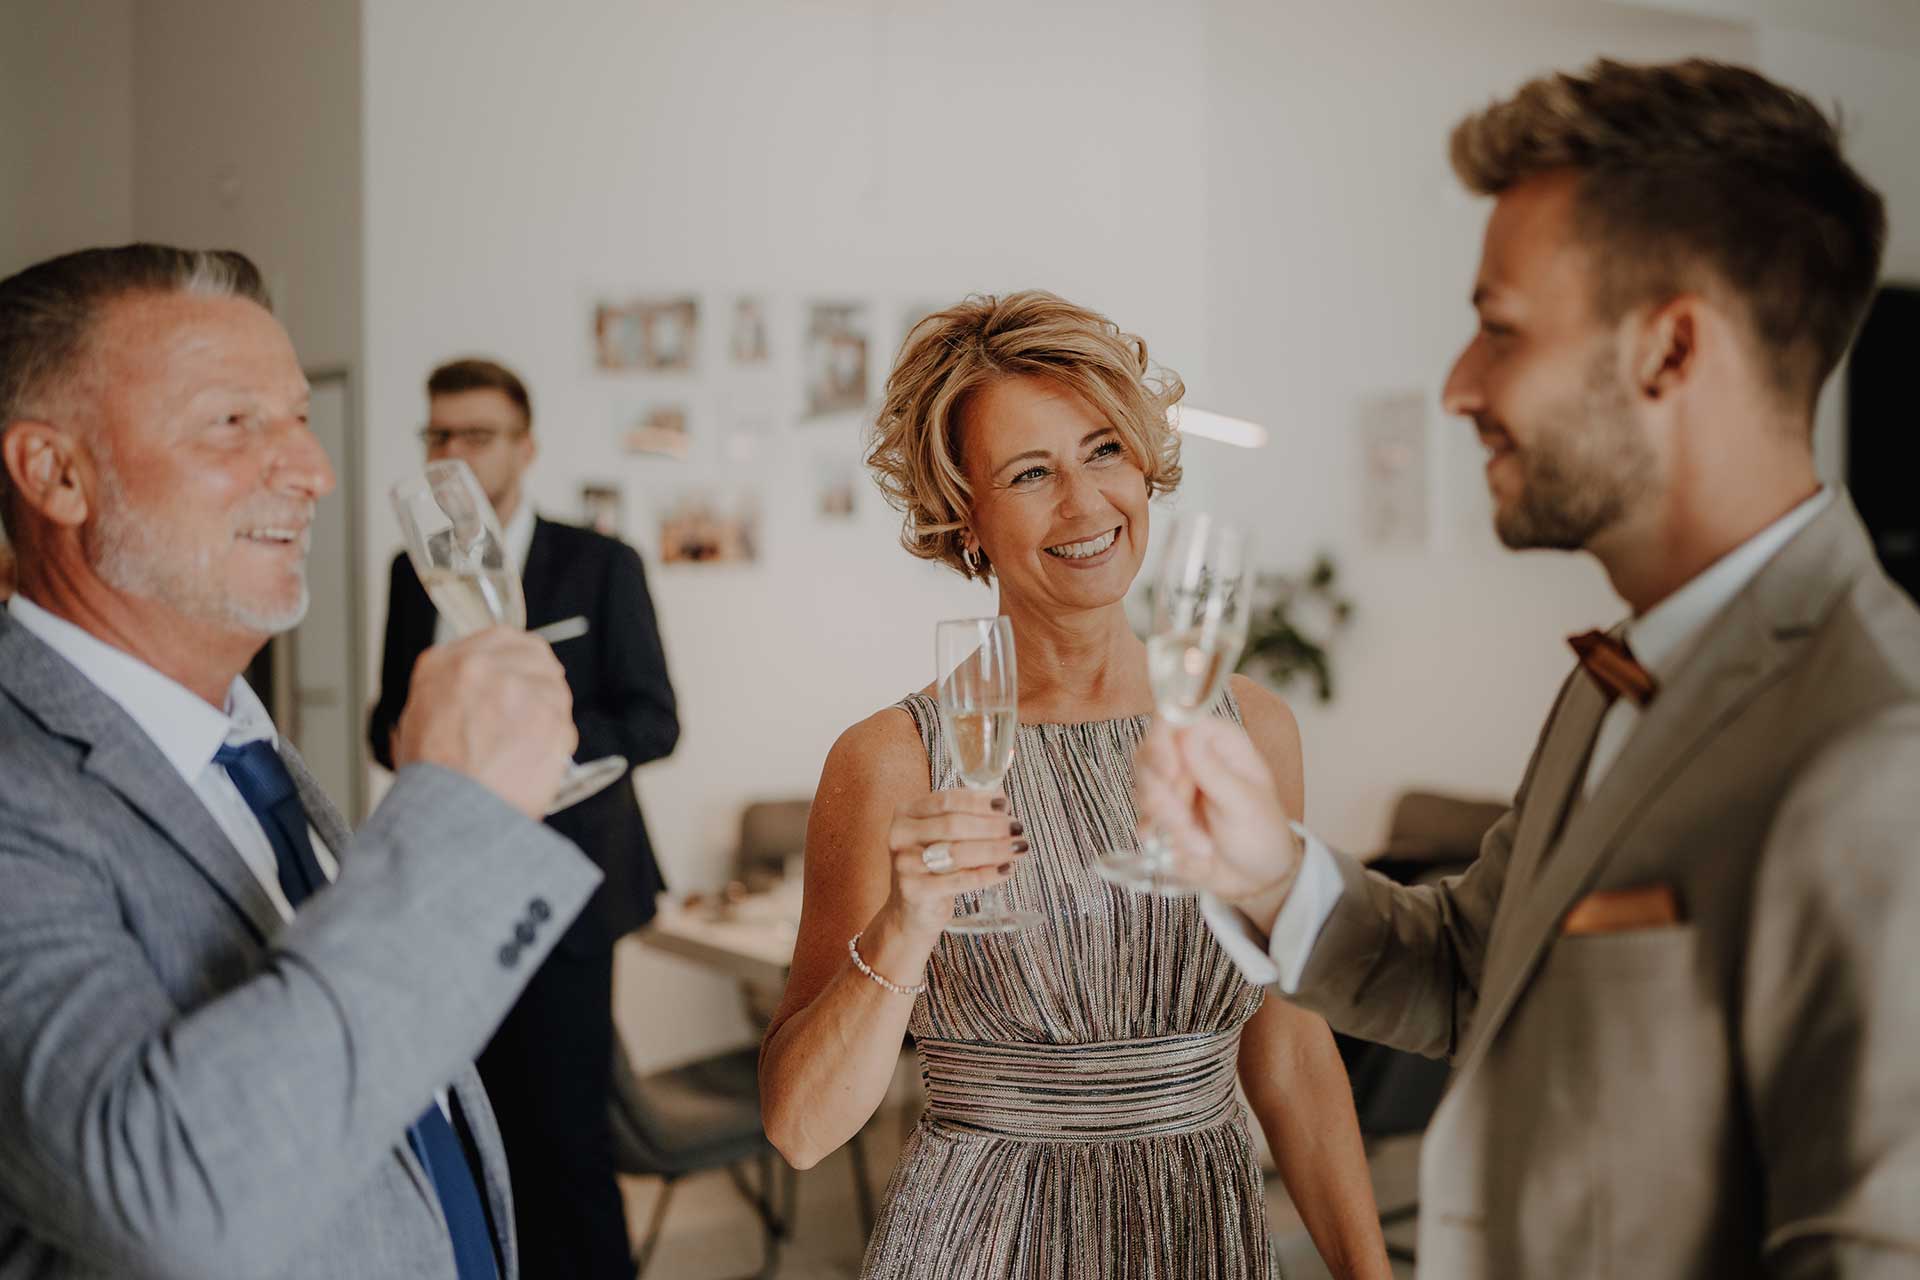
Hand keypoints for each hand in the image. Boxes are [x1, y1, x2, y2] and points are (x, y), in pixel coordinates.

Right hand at [392, 627, 578, 818]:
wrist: (447, 814)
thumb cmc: (432, 778)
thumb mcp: (419, 714)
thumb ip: (453, 686)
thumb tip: (481, 683)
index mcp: (448, 664)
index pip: (501, 636)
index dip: (518, 656)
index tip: (524, 669)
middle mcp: (485, 669)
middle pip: (536, 656)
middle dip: (540, 679)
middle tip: (533, 709)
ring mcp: (522, 691)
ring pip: (555, 689)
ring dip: (548, 714)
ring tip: (525, 746)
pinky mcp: (551, 720)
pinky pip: (565, 724)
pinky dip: (556, 744)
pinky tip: (533, 761)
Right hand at [879, 789, 1024, 939]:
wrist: (912, 910)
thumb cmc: (933, 866)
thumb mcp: (944, 835)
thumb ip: (968, 814)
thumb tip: (1000, 798)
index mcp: (907, 812)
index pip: (946, 800)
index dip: (978, 801)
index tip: (1005, 805)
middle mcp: (900, 835)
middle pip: (953, 825)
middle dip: (991, 826)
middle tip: (1017, 828)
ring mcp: (905, 864)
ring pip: (957, 852)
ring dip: (994, 849)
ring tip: (1018, 848)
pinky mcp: (915, 890)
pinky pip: (960, 880)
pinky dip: (987, 874)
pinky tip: (1006, 870)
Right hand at [1135, 719, 1301, 932]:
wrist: (1256, 880)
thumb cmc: (1262, 833)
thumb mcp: (1244, 804)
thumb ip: (1213, 770)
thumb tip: (1188, 730)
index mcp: (1217, 741)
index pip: (1174, 720)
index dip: (1162, 742)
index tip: (1169, 773)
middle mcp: (1190, 756)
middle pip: (1149, 756)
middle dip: (1164, 797)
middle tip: (1184, 823)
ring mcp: (1171, 785)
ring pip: (1144, 790)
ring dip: (1169, 824)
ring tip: (1201, 847)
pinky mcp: (1160, 813)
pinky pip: (1142, 820)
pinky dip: (1164, 841)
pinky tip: (1191, 854)